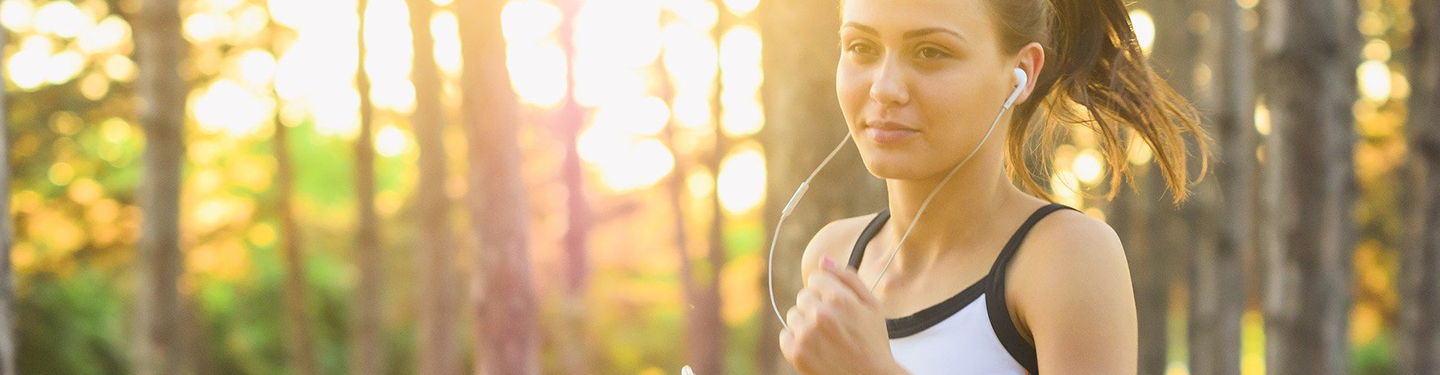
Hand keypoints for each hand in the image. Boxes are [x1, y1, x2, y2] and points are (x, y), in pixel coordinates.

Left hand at [779, 256, 907, 374]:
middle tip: (834, 325)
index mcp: (840, 299)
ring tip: (826, 338)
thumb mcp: (871, 305)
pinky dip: (796, 341)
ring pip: (793, 315)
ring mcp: (806, 335)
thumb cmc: (872, 342)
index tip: (837, 306)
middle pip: (803, 296)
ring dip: (805, 324)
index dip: (826, 292)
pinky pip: (785, 336)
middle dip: (815, 307)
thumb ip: (848, 278)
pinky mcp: (796, 353)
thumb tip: (823, 259)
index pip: (815, 279)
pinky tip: (816, 348)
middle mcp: (821, 315)